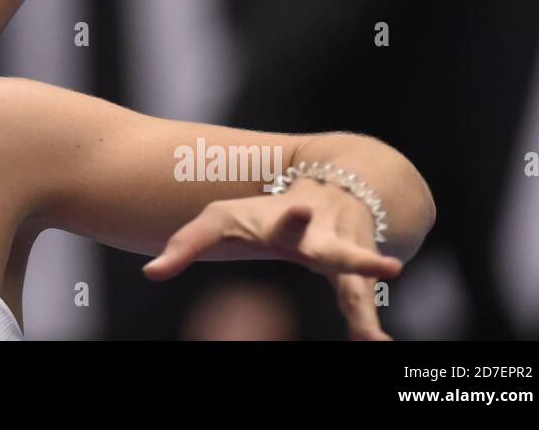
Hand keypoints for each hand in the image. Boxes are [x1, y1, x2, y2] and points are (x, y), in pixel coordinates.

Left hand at [141, 180, 403, 340]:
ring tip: (377, 340)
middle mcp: (322, 238)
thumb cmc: (261, 213)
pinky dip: (366, 326)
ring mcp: (343, 258)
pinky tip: (376, 347)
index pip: (288, 217)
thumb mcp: (219, 219)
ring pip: (356, 286)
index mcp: (287, 221)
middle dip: (357, 259)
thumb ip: (185, 244)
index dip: (293, 215)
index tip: (302, 207)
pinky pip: (359, 304)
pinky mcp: (352, 278)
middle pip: (340, 251)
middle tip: (388, 268)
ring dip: (366, 311)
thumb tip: (151, 273)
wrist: (329, 190)